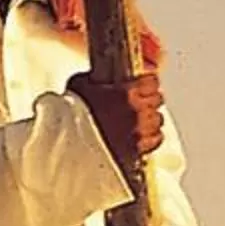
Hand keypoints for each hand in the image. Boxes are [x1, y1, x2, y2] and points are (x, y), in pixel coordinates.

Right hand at [67, 70, 163, 189]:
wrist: (66, 147)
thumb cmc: (69, 116)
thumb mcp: (78, 86)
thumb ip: (94, 78)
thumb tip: (98, 76)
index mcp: (126, 92)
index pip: (152, 81)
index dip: (147, 83)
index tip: (141, 85)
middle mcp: (137, 111)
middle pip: (157, 100)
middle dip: (149, 100)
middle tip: (138, 103)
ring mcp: (139, 131)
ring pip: (158, 120)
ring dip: (150, 119)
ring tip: (138, 121)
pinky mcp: (137, 149)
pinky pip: (156, 140)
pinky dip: (151, 137)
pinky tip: (141, 136)